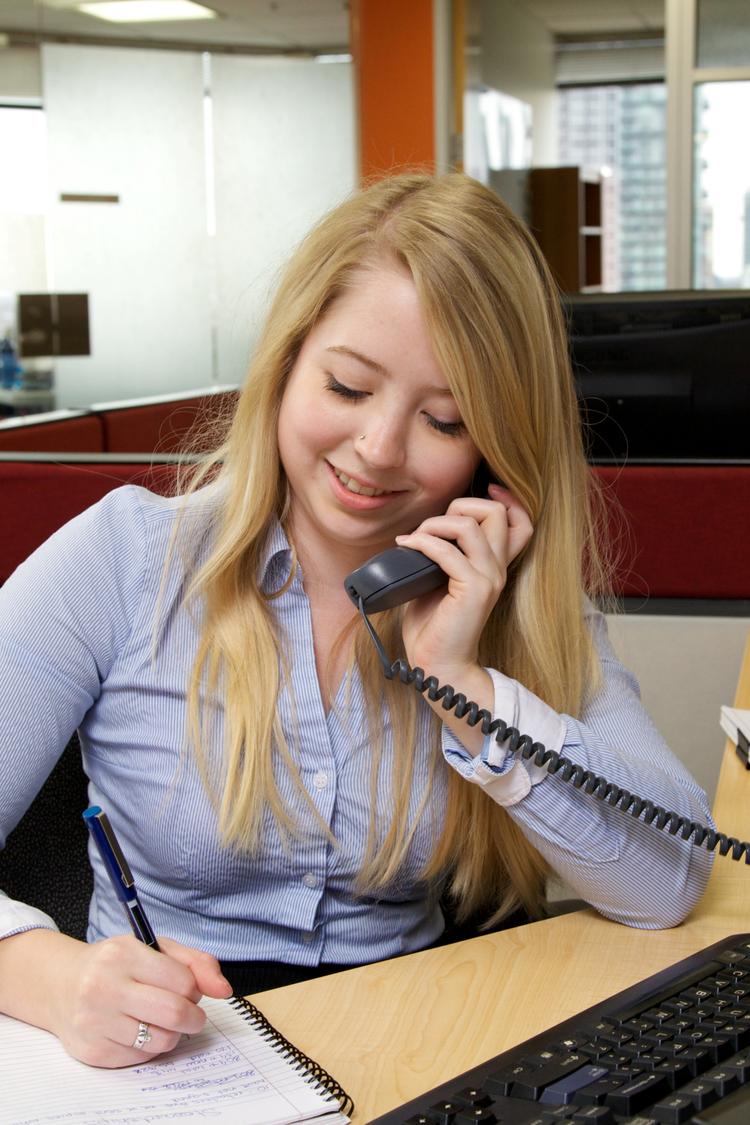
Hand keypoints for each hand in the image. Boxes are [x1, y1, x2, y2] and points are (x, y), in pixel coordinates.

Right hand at [52, 933, 232, 1067]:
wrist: (61, 985)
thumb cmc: (117, 965)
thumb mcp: (155, 948)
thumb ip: (196, 963)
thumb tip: (224, 990)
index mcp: (123, 954)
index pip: (183, 980)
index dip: (194, 988)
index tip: (189, 989)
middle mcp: (104, 986)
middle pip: (175, 1013)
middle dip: (194, 1017)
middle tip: (191, 1015)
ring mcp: (95, 1021)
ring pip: (161, 1040)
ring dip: (172, 1033)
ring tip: (161, 1020)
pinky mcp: (92, 1050)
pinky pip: (141, 1058)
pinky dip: (149, 1047)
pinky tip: (137, 1030)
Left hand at [395, 483, 532, 681]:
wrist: (437, 664)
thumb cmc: (433, 625)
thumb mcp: (439, 580)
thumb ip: (443, 554)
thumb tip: (422, 529)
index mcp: (494, 565)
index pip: (520, 522)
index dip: (505, 499)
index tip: (478, 494)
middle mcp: (498, 568)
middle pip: (497, 512)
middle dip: (460, 505)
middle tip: (431, 526)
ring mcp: (489, 578)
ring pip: (470, 524)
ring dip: (435, 524)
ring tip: (414, 539)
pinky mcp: (474, 590)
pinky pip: (447, 551)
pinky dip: (422, 542)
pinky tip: (406, 546)